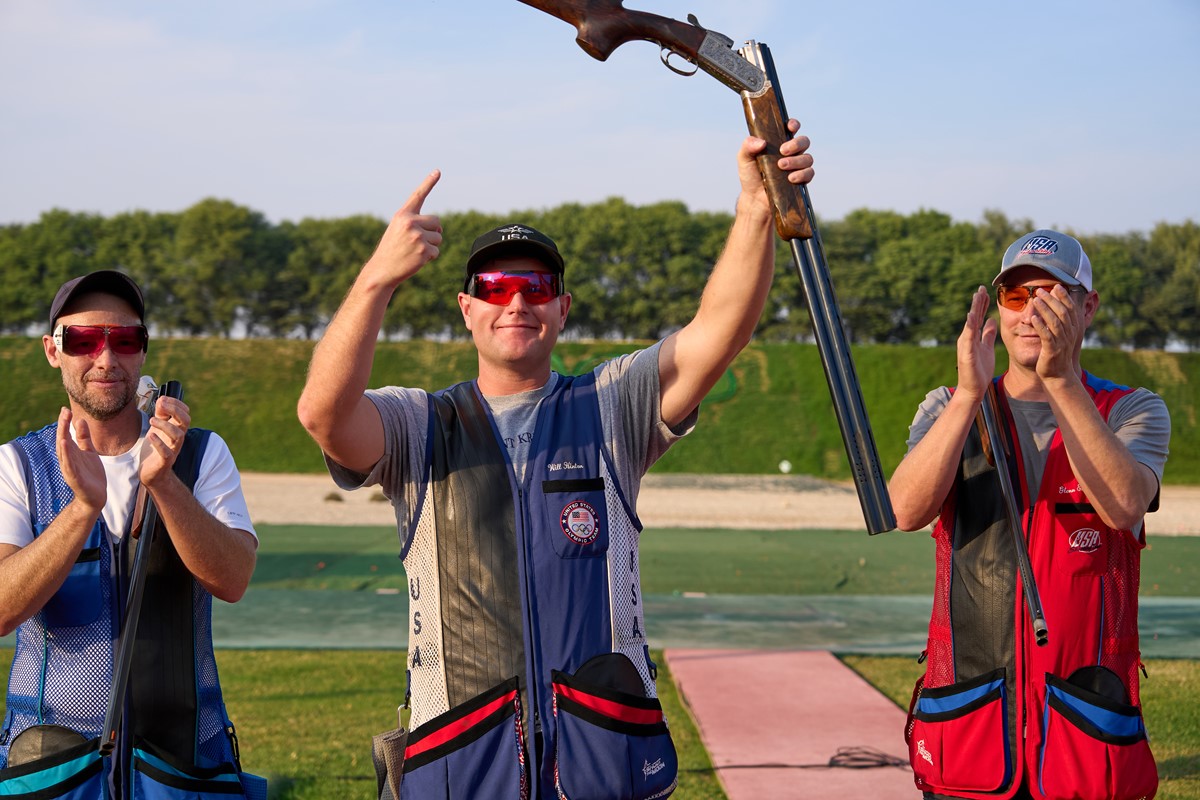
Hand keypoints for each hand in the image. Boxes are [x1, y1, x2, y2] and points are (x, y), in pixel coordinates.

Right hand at [56, 408, 105, 512]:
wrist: (96, 496)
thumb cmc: (91, 473)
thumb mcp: (89, 451)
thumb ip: (84, 437)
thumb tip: (80, 420)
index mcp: (72, 453)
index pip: (66, 435)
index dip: (65, 422)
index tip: (65, 409)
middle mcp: (68, 460)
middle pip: (63, 442)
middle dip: (63, 428)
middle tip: (64, 413)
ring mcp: (71, 470)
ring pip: (65, 455)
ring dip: (63, 444)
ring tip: (62, 432)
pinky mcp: (76, 480)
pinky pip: (70, 468)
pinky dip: (68, 459)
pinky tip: (67, 449)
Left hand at [140, 395, 189, 487]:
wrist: (152, 473)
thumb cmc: (155, 449)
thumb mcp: (157, 429)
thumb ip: (161, 415)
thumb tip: (162, 399)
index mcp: (177, 429)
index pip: (185, 414)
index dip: (177, 404)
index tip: (163, 399)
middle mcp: (177, 438)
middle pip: (185, 421)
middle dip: (175, 410)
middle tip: (161, 404)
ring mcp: (173, 449)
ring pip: (177, 435)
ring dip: (165, 425)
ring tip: (152, 420)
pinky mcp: (165, 461)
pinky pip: (166, 452)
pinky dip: (159, 443)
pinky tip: (151, 436)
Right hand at [365, 170, 443, 286]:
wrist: (382, 270)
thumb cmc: (391, 250)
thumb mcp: (398, 230)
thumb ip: (415, 223)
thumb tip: (439, 227)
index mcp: (402, 215)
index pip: (418, 196)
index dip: (429, 182)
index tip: (438, 171)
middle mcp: (410, 222)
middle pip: (437, 221)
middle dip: (433, 231)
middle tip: (418, 241)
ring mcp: (418, 236)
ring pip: (439, 237)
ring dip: (431, 246)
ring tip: (414, 251)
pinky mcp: (424, 250)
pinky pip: (437, 251)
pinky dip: (430, 257)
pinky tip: (416, 259)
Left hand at [737, 118, 812, 210]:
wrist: (755, 198)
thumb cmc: (751, 175)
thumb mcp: (744, 158)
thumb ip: (748, 146)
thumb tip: (762, 142)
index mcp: (779, 142)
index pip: (791, 128)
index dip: (794, 125)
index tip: (791, 127)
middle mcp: (791, 152)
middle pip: (804, 141)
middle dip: (796, 144)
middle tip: (782, 151)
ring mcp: (797, 165)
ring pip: (807, 158)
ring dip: (796, 161)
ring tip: (781, 166)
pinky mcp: (801, 179)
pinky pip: (809, 173)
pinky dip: (802, 174)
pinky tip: (790, 178)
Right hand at [956, 286, 997, 401]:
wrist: (973, 389)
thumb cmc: (979, 370)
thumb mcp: (987, 348)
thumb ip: (988, 334)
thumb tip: (992, 320)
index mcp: (972, 336)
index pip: (979, 316)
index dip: (982, 304)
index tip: (986, 291)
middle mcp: (967, 337)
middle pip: (973, 316)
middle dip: (978, 302)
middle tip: (982, 288)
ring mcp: (965, 344)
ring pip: (970, 322)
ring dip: (974, 309)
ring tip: (977, 296)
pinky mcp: (966, 352)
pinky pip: (968, 336)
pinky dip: (970, 325)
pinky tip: (972, 315)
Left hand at [1031, 284, 1084, 380]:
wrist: (1058, 375)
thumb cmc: (1057, 353)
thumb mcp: (1062, 336)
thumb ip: (1060, 321)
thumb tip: (1055, 305)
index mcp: (1073, 328)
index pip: (1071, 308)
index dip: (1064, 297)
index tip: (1056, 286)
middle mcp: (1070, 334)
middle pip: (1063, 312)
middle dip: (1052, 299)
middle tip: (1040, 290)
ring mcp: (1062, 342)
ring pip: (1055, 322)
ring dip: (1045, 309)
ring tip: (1035, 300)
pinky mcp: (1052, 350)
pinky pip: (1046, 336)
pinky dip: (1040, 326)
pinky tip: (1032, 318)